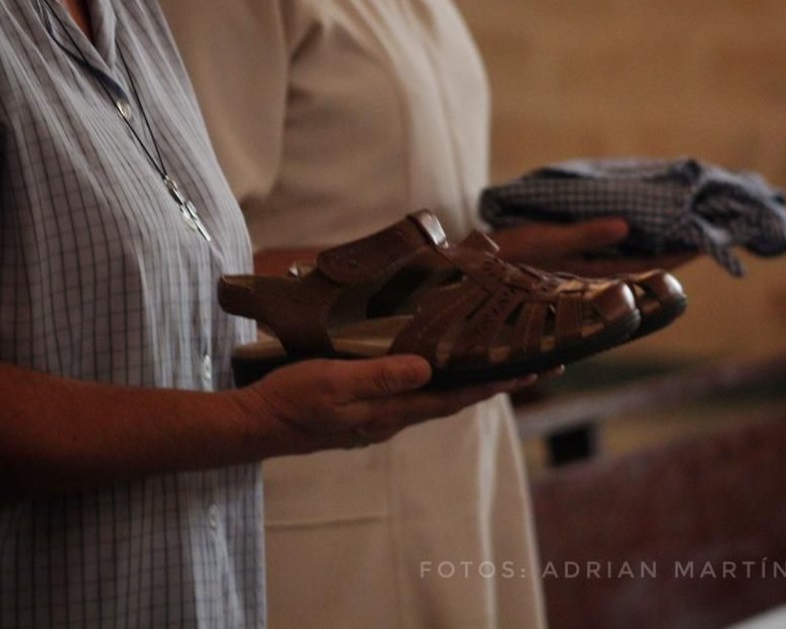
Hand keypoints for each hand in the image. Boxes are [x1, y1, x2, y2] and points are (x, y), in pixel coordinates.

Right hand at [235, 355, 539, 453]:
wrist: (254, 425)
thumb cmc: (291, 401)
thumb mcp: (333, 382)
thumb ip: (379, 377)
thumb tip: (428, 370)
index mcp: (391, 411)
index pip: (456, 397)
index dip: (495, 384)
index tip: (532, 370)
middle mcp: (392, 416)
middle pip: (454, 397)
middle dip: (493, 381)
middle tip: (531, 362)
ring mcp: (378, 415)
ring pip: (435, 396)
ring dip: (467, 379)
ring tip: (494, 361)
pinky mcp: (364, 409)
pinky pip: (412, 392)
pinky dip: (437, 379)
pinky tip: (435, 366)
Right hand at [491, 218, 696, 277]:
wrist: (473, 274)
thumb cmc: (506, 257)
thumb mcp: (544, 241)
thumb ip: (585, 235)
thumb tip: (626, 226)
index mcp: (591, 275)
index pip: (645, 267)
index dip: (675, 256)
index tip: (704, 242)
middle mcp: (592, 276)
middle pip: (643, 264)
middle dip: (671, 248)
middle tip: (702, 229)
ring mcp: (581, 270)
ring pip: (628, 259)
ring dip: (652, 243)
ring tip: (678, 226)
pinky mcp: (569, 262)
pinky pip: (609, 251)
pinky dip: (628, 239)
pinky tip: (638, 227)